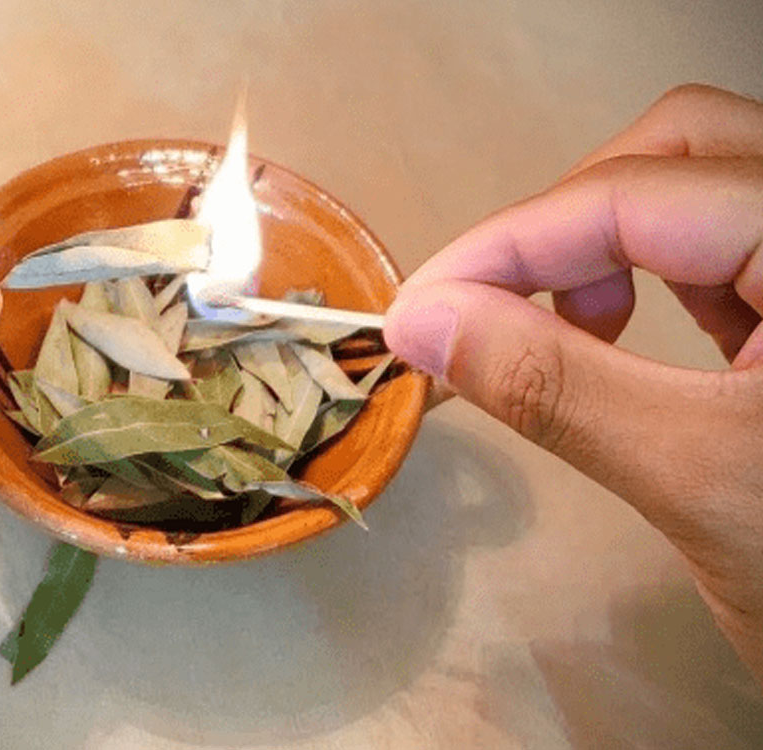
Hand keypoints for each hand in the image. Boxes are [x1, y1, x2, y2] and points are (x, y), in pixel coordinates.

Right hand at [384, 84, 762, 680]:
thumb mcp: (693, 476)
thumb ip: (555, 385)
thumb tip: (421, 321)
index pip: (638, 193)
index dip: (508, 244)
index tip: (415, 310)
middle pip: (679, 152)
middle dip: (569, 225)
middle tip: (498, 314)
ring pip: (700, 188)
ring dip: (607, 246)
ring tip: (566, 332)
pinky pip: (726, 244)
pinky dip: (651, 276)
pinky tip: (617, 334)